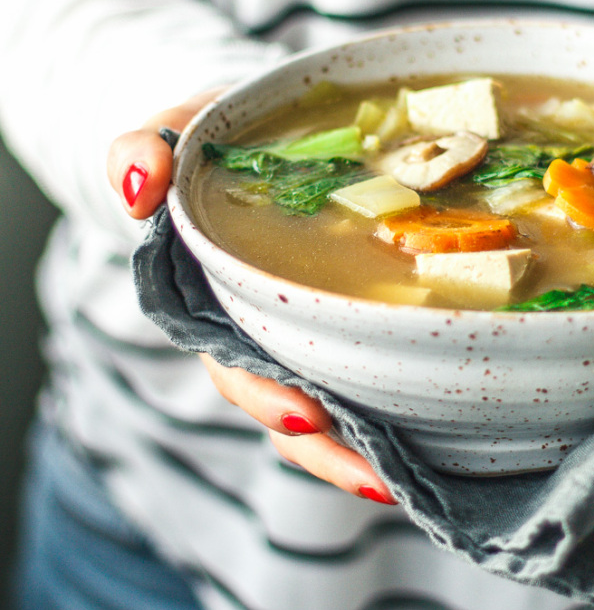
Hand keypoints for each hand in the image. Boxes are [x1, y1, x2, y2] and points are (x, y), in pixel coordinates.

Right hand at [107, 93, 396, 504]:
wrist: (246, 135)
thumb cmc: (207, 140)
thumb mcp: (172, 130)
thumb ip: (142, 150)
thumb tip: (139, 186)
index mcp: (214, 301)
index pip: (234, 364)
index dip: (264, 395)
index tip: (304, 412)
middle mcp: (259, 331)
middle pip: (288, 409)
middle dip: (326, 447)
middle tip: (375, 471)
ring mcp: (303, 332)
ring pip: (328, 411)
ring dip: (360, 452)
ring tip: (404, 479)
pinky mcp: (346, 320)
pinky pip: (365, 374)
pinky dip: (393, 411)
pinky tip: (438, 436)